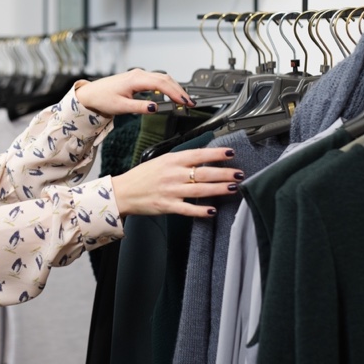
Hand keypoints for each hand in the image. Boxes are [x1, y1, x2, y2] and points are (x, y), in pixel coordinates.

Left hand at [74, 68, 193, 116]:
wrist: (91, 94)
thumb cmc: (103, 98)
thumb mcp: (121, 107)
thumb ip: (139, 107)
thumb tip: (155, 108)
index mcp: (136, 79)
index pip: (162, 84)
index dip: (176, 93)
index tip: (185, 102)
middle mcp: (139, 74)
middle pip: (166, 79)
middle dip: (179, 91)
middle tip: (190, 103)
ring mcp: (139, 75)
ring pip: (163, 78)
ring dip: (175, 88)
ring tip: (184, 101)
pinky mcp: (138, 79)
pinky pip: (157, 80)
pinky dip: (167, 87)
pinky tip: (172, 95)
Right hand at [110, 148, 242, 217]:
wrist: (123, 192)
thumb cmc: (142, 176)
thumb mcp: (160, 160)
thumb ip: (180, 160)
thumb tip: (202, 157)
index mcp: (171, 160)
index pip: (198, 154)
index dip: (216, 154)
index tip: (230, 153)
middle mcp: (173, 174)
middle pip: (203, 173)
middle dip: (224, 173)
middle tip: (239, 173)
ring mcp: (171, 190)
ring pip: (200, 189)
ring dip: (219, 189)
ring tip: (233, 188)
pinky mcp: (167, 206)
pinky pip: (188, 209)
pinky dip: (201, 210)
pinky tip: (212, 210)